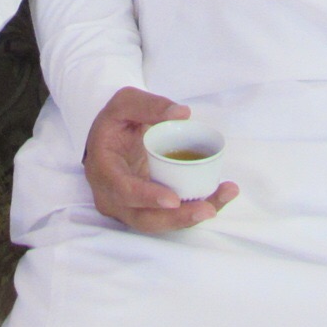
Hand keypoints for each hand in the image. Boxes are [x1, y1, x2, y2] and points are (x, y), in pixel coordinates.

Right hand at [82, 87, 237, 232]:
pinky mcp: (147, 211)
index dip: (147, 198)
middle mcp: (112, 197)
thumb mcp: (124, 103)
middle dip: (178, 218)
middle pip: (144, 219)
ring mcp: (129, 209)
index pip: (122, 190)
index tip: (174, 199)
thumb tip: (181, 114)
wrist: (109, 142)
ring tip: (223, 196)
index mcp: (103, 170)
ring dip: (193, 216)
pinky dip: (195, 210)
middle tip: (208, 208)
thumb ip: (149, 105)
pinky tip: (219, 196)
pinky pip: (170, 217)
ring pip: (161, 223)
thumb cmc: (114, 123)